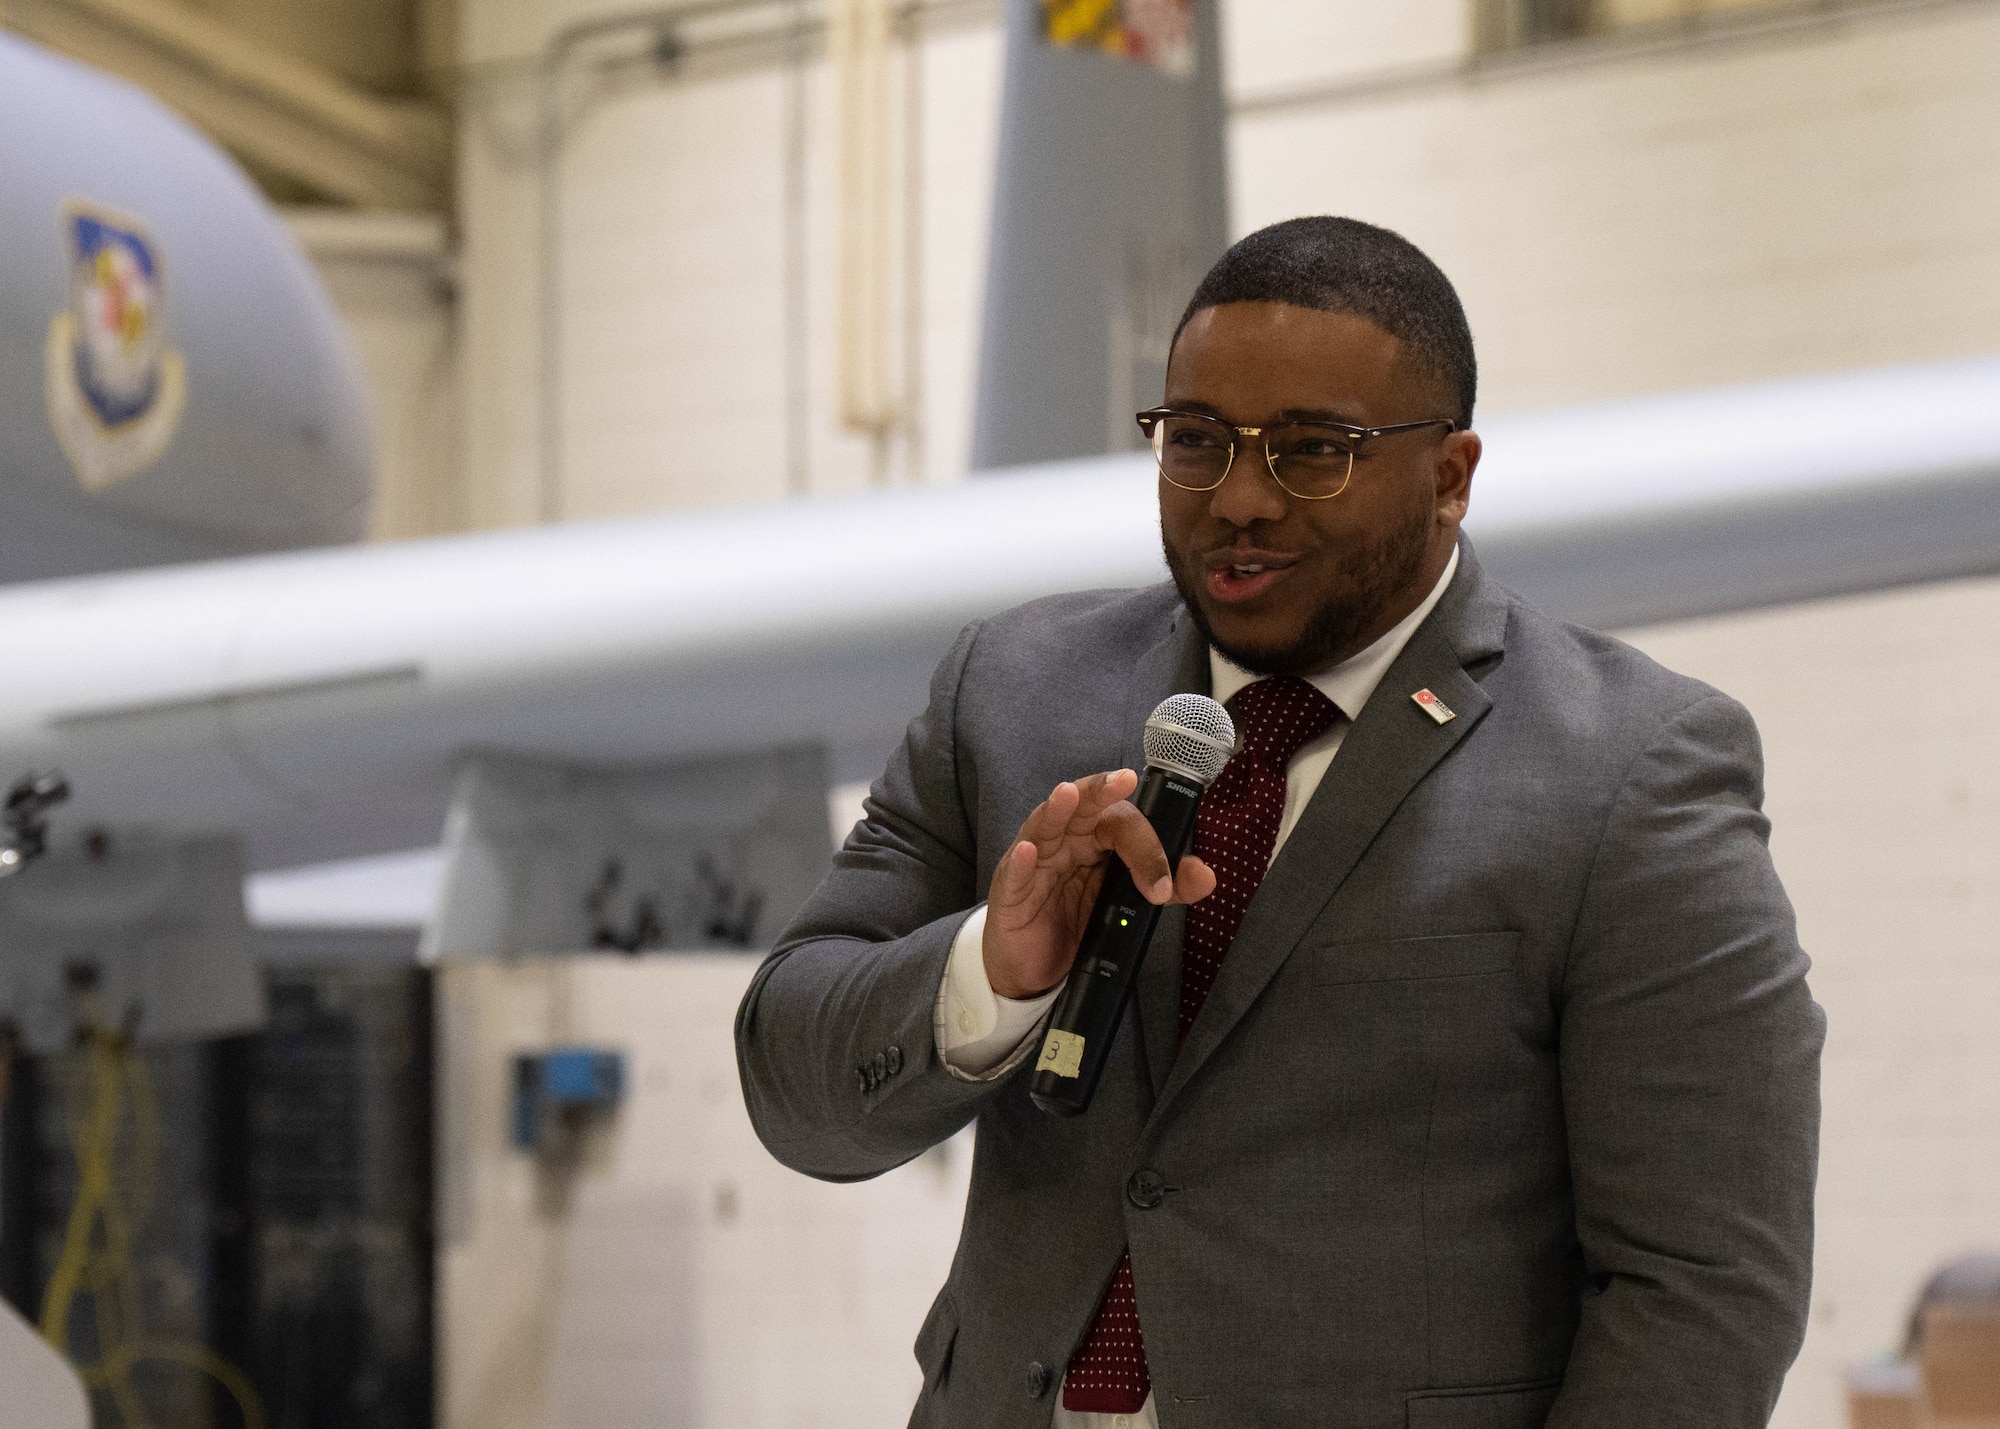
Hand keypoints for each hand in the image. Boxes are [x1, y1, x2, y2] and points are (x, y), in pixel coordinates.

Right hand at [983, 769, 1215, 998]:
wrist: (1036, 966)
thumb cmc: (1078, 920)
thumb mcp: (1126, 904)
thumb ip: (1167, 886)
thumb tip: (1207, 876)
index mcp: (1094, 837)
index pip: (1121, 820)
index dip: (1147, 845)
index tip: (1164, 887)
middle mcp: (1065, 840)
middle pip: (1082, 805)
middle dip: (1100, 790)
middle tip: (1123, 781)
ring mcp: (1035, 862)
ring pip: (1044, 826)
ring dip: (1056, 809)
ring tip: (1068, 795)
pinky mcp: (1011, 892)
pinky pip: (1016, 872)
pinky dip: (1022, 861)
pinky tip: (1029, 851)